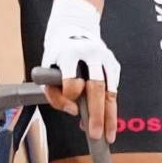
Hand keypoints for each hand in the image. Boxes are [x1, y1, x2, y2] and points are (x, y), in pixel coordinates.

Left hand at [35, 0, 121, 130]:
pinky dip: (111, 106)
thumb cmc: (58, 53)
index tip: (71, 108)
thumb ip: (54, 93)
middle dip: (97, 115)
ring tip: (109, 135)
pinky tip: (109, 121)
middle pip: (96, 88)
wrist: (74, 27)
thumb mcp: (47, 68)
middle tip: (96, 134)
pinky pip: (114, 89)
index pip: (72, 81)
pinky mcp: (114, 63)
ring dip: (110, 116)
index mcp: (69, 53)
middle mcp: (90, 54)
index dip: (70, 97)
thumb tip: (73, 111)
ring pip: (110, 91)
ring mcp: (105, 58)